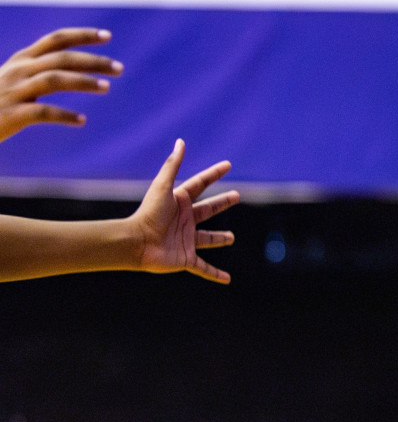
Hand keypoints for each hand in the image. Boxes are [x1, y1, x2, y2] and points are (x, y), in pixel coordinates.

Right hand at [0, 28, 121, 143]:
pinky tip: (81, 120)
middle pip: (61, 58)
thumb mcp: (13, 80)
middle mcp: (17, 71)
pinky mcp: (11, 114)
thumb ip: (37, 70)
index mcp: (21, 61)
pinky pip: (42, 112)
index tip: (107, 36)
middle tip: (120, 68)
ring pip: (54, 79)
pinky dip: (64, 115)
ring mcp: (13, 91)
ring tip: (107, 87)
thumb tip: (70, 66)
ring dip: (83, 81)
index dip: (81, 35)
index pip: (55, 40)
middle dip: (93, 61)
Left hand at [129, 140, 239, 283]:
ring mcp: (187, 240)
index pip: (201, 184)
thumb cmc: (148, 214)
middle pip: (209, 209)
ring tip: (231, 238)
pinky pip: (204, 267)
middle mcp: (185, 220)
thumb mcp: (162, 187)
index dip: (214, 174)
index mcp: (180, 202)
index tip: (228, 165)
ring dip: (219, 238)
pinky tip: (227, 280)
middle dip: (222, 203)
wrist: (136, 242)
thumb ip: (172, 165)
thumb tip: (181, 142)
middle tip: (236, 196)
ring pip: (208, 238)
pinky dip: (215, 274)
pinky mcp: (186, 258)